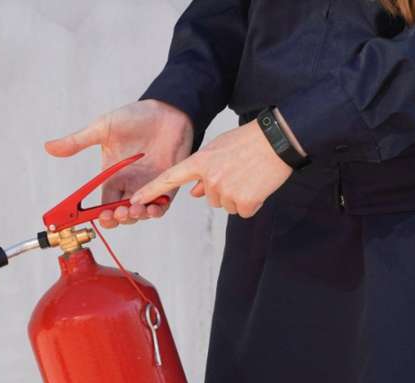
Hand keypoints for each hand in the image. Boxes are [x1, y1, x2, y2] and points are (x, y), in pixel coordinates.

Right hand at [45, 99, 193, 227]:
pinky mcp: (168, 184)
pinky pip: (161, 206)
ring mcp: (149, 185)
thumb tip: (49, 147)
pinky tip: (150, 208)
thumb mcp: (102, 128)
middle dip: (117, 219)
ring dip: (134, 217)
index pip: (103, 204)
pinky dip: (155, 211)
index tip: (97, 216)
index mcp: (112, 177)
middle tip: (116, 213)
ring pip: (139, 213)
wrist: (168, 109)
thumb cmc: (135, 117)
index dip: (99, 215)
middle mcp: (129, 185)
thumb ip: (77, 141)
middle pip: (120, 214)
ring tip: (132, 210)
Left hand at [130, 120, 293, 217]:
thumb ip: (203, 169)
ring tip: (250, 175)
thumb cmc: (249, 141)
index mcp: (200, 162)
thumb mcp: (219, 149)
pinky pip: (243, 211)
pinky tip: (259, 185)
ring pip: (226, 205)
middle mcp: (209, 178)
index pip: (169, 179)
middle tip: (239, 170)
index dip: (150, 191)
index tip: (134, 200)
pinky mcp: (245, 202)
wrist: (280, 140)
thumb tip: (195, 193)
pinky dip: (252, 202)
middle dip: (222, 188)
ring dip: (238, 195)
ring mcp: (226, 191)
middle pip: (208, 198)